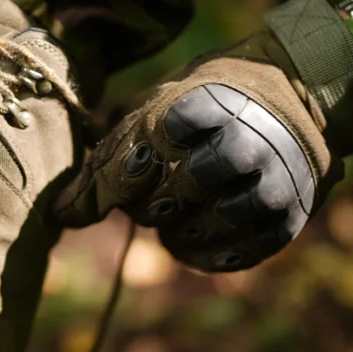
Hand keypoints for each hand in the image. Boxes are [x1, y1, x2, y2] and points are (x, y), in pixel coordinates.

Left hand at [54, 53, 337, 271]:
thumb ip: (107, 164)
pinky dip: (203, 255)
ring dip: (176, 232)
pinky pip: (231, 255)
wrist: (292, 96)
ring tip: (180, 214)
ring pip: (198, 230)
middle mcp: (240, 144)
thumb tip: (59, 216)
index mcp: (199, 108)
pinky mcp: (286, 218)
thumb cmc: (200, 113)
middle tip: (159, 192)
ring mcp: (269, 183)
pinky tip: (197, 239)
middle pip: (166, 199)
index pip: (139, 160)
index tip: (136, 167)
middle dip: (151, 203)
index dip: (124, 176)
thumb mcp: (155, 116)